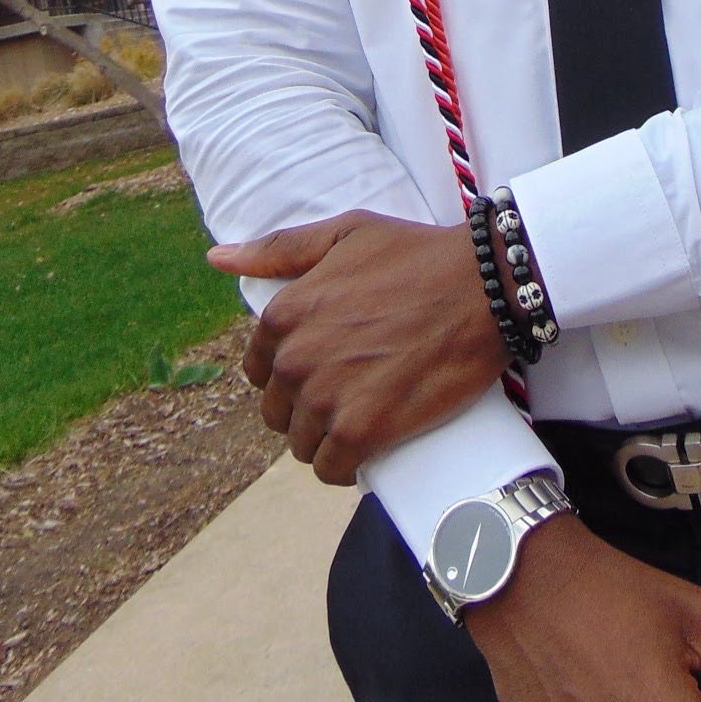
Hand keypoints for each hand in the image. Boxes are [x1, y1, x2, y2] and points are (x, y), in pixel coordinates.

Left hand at [207, 211, 505, 481]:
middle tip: (351, 395)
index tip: (325, 370)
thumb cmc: (417, 256)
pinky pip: (332, 468)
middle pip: (279, 412)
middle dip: (307, 409)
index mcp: (284, 314)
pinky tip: (368, 449)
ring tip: (363, 420)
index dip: (291, 373)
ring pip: (303, 444)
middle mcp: (296, 359)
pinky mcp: (362, 430)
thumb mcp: (345, 234)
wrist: (483, 287)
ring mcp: (326, 398)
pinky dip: (345, 466)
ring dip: (327, 440)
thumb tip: (217, 258)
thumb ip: (278, 249)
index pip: (260, 370)